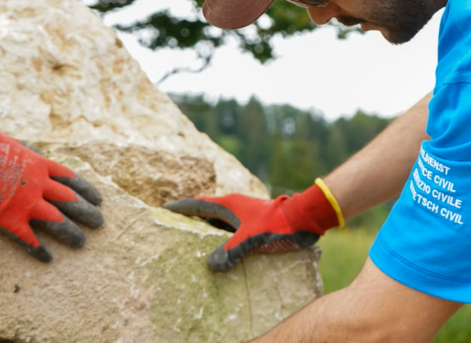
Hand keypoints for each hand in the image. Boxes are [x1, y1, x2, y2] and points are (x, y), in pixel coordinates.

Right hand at [0, 127, 103, 261]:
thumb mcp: (8, 142)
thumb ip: (22, 149)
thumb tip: (29, 147)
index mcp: (38, 164)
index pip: (70, 178)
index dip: (86, 189)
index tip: (98, 198)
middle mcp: (38, 184)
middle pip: (70, 200)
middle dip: (87, 212)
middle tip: (99, 222)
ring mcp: (26, 202)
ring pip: (57, 221)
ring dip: (71, 233)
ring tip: (82, 242)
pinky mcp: (9, 219)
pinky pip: (29, 238)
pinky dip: (39, 250)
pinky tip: (48, 259)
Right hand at [165, 181, 341, 270]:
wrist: (305, 218)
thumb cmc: (277, 225)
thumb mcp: (251, 239)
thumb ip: (230, 251)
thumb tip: (211, 266)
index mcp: (229, 205)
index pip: (198, 204)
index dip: (182, 207)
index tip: (165, 207)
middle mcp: (235, 206)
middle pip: (207, 211)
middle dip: (192, 218)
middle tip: (175, 226)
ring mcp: (246, 214)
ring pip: (221, 221)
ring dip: (208, 229)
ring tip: (193, 240)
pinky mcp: (256, 223)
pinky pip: (233, 230)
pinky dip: (223, 237)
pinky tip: (222, 250)